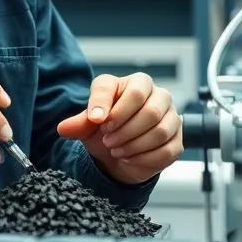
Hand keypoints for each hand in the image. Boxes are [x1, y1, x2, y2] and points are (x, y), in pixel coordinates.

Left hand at [57, 73, 182, 184]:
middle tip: (107, 140)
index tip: (97, 122)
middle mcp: (159, 96)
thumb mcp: (89, 124)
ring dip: (133, 145)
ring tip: (116, 150)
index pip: (133, 91)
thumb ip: (79, 123)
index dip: (115, 107)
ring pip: (160, 132)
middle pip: (150, 112)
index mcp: (137, 83)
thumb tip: (64, 128)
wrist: (118, 153)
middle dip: (125, 131)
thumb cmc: (106, 128)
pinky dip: (143, 158)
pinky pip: (166, 150)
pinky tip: (129, 158)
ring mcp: (172, 117)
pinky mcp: (177, 140)